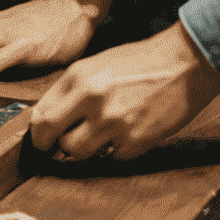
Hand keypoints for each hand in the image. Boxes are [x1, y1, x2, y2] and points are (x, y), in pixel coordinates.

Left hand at [29, 20, 219, 161]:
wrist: (182, 64)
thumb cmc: (138, 62)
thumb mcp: (95, 65)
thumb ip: (71, 90)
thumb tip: (49, 115)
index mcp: (78, 77)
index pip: (41, 115)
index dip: (37, 131)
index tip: (40, 137)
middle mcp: (92, 100)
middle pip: (54, 138)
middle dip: (50, 145)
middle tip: (54, 147)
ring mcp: (114, 123)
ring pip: (79, 153)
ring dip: (82, 149)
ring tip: (94, 136)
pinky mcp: (136, 141)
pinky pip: (111, 157)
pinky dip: (112, 150)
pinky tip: (122, 133)